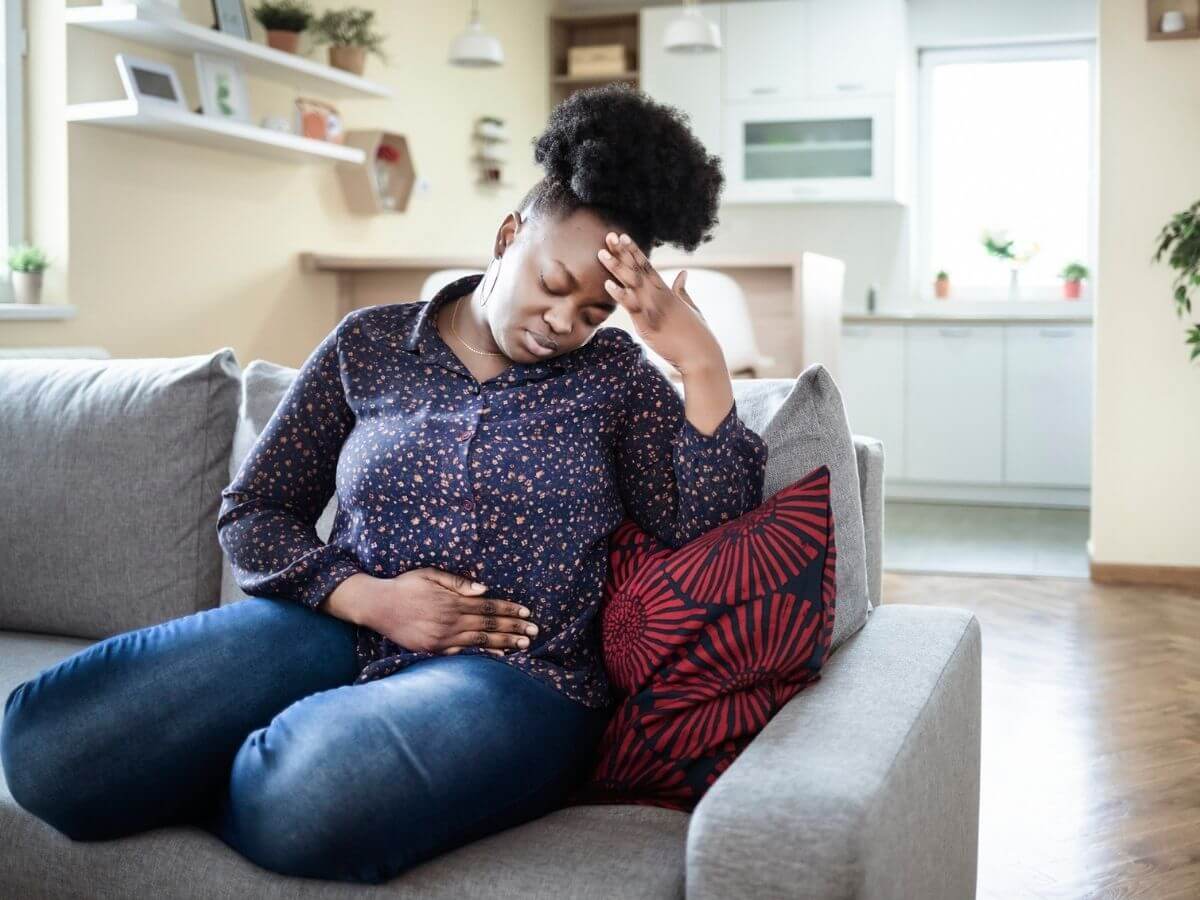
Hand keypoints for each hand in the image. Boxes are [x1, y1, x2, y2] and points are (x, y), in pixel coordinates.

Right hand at [357, 568, 538, 657]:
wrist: (377, 605)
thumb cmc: (405, 586)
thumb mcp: (430, 574)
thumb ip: (458, 582)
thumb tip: (484, 590)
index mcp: (452, 601)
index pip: (489, 607)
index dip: (510, 610)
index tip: (527, 613)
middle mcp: (450, 621)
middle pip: (489, 626)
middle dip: (514, 629)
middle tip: (534, 632)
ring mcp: (442, 638)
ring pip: (480, 642)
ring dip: (504, 644)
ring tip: (523, 645)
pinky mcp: (433, 650)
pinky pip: (463, 654)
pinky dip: (482, 655)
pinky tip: (497, 656)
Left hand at [597, 231, 724, 375]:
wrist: (700, 355)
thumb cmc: (697, 334)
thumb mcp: (690, 307)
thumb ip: (682, 290)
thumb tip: (683, 273)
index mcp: (667, 291)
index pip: (647, 266)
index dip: (634, 251)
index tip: (622, 237)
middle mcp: (659, 296)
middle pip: (637, 269)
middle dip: (622, 253)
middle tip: (608, 235)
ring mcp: (653, 308)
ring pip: (632, 283)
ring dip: (616, 268)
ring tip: (602, 253)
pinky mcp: (648, 324)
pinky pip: (632, 307)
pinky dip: (620, 295)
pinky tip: (608, 285)